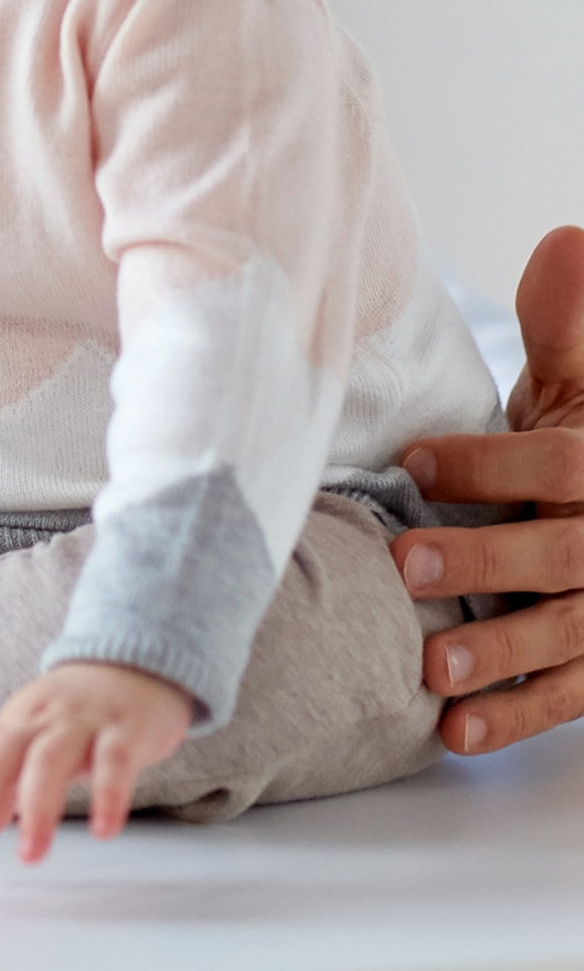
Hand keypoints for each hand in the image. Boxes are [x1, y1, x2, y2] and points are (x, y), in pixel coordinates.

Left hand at [0, 662, 191, 863]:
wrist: (135, 663)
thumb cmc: (77, 715)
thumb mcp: (35, 741)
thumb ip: (4, 784)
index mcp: (14, 723)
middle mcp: (41, 718)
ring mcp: (82, 721)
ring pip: (49, 758)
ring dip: (36, 807)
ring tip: (30, 855)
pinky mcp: (124, 729)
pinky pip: (113, 760)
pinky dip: (107, 795)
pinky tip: (103, 829)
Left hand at [391, 224, 583, 754]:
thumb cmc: (580, 437)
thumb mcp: (578, 379)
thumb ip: (565, 324)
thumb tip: (567, 241)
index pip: (558, 465)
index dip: (487, 463)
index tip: (410, 462)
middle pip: (564, 557)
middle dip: (490, 561)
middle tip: (408, 564)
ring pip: (569, 638)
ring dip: (502, 657)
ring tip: (432, 670)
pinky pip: (570, 699)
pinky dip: (516, 719)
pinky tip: (457, 734)